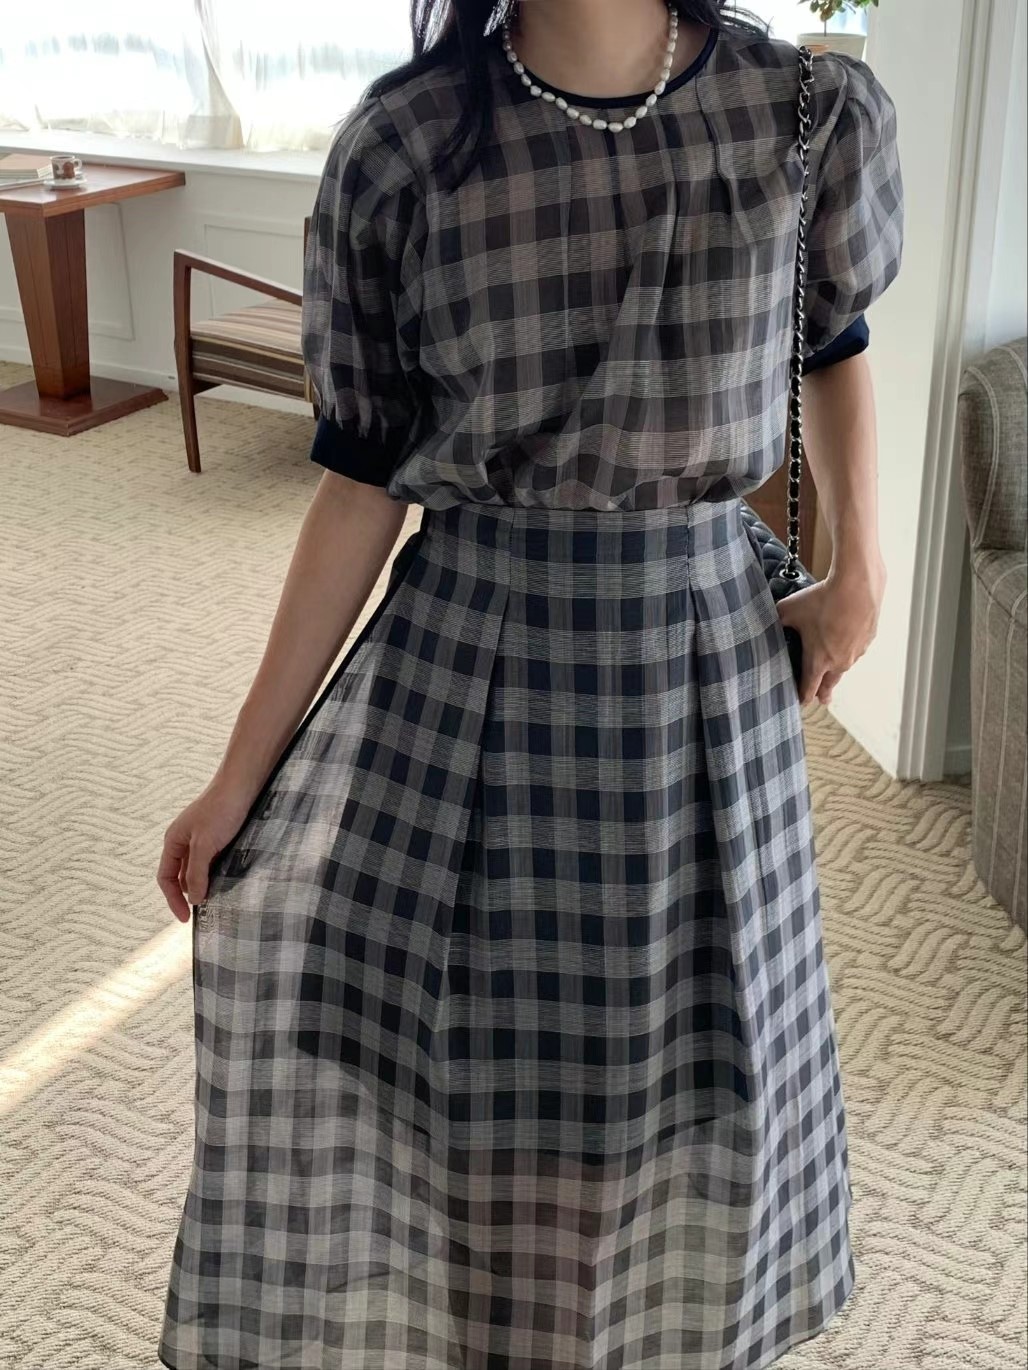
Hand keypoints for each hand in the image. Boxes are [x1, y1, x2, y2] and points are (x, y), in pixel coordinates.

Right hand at [157, 779, 254, 922]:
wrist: (243, 784)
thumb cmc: (221, 810)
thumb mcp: (205, 845)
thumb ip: (197, 873)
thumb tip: (194, 900)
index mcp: (173, 841)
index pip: (166, 878)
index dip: (173, 900)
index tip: (186, 919)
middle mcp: (184, 841)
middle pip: (182, 876)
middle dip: (191, 894)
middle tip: (207, 912)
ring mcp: (202, 838)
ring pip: (199, 870)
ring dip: (206, 884)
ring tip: (218, 900)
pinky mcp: (219, 836)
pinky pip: (213, 862)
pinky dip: (218, 874)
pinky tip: (229, 881)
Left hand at [776, 557, 886, 706]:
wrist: (856, 585)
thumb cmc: (823, 600)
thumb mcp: (790, 610)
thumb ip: (776, 621)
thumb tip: (765, 622)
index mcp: (818, 661)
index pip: (809, 690)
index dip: (802, 697)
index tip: (798, 702)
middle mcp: (839, 662)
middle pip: (829, 686)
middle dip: (823, 693)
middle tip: (821, 700)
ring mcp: (856, 652)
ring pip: (844, 668)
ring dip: (836, 670)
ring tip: (832, 671)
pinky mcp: (868, 640)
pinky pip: (856, 651)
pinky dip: (849, 650)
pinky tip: (845, 642)